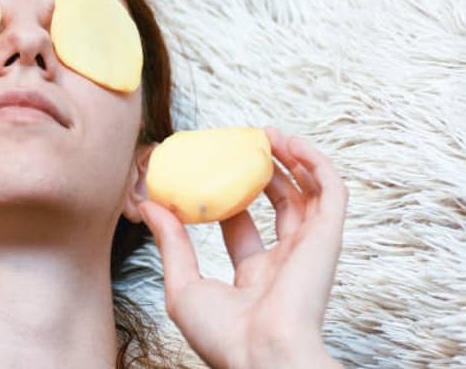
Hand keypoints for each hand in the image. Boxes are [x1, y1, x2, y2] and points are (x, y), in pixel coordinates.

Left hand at [138, 126, 347, 368]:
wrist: (260, 356)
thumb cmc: (223, 336)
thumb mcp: (183, 285)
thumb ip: (171, 243)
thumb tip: (150, 206)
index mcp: (255, 277)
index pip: (242, 226)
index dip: (229, 196)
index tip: (210, 170)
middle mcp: (285, 261)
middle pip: (280, 205)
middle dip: (265, 173)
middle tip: (245, 145)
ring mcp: (309, 249)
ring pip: (310, 194)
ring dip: (293, 161)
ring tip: (269, 134)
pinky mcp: (328, 239)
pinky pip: (332, 193)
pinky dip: (317, 165)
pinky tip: (291, 144)